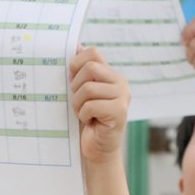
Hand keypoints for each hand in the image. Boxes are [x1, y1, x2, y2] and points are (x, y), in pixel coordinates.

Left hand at [69, 47, 129, 162]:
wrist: (96, 149)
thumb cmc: (87, 121)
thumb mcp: (81, 93)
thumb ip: (81, 72)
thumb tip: (76, 45)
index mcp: (111, 75)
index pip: (93, 53)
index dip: (77, 63)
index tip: (72, 79)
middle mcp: (120, 82)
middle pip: (90, 67)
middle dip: (76, 86)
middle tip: (79, 102)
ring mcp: (122, 96)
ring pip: (88, 88)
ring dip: (78, 104)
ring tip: (84, 114)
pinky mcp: (120, 111)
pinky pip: (91, 105)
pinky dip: (84, 115)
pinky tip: (90, 122)